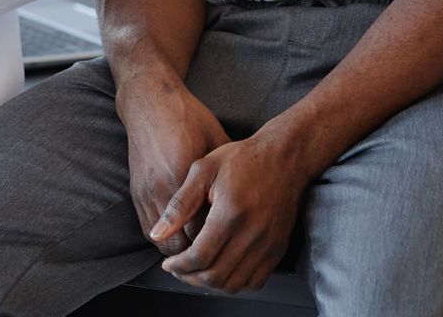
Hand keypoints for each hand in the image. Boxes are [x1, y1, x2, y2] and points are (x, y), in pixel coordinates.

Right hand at [117, 75, 230, 257]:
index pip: (202, 226)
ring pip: (161, 242)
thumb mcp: (216, 141)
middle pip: (180, 242)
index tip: (231, 245)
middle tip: (217, 256)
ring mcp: (146, 192)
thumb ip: (225, 175)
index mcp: (186, 175)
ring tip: (198, 252)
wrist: (151, 103)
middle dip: (197, 254)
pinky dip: (164, 240)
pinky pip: (148, 229)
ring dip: (179, 250)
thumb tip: (244, 199)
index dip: (216, 241)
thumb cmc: (189, 118)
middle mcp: (162, 188)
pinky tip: (179, 238)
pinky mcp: (136, 192)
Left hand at [151, 132, 308, 293]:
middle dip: (190, 278)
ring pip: (234, 284)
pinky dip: (235, 283)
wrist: (284, 157)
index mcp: (230, 213)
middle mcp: (252, 233)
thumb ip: (180, 204)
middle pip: (215, 276)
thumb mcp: (204, 170)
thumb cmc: (243, 159)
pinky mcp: (278, 249)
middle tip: (179, 269)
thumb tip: (158, 233)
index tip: (169, 263)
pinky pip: (255, 282)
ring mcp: (268, 244)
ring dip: (211, 284)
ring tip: (197, 271)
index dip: (179, 266)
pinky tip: (223, 269)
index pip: (200, 257)